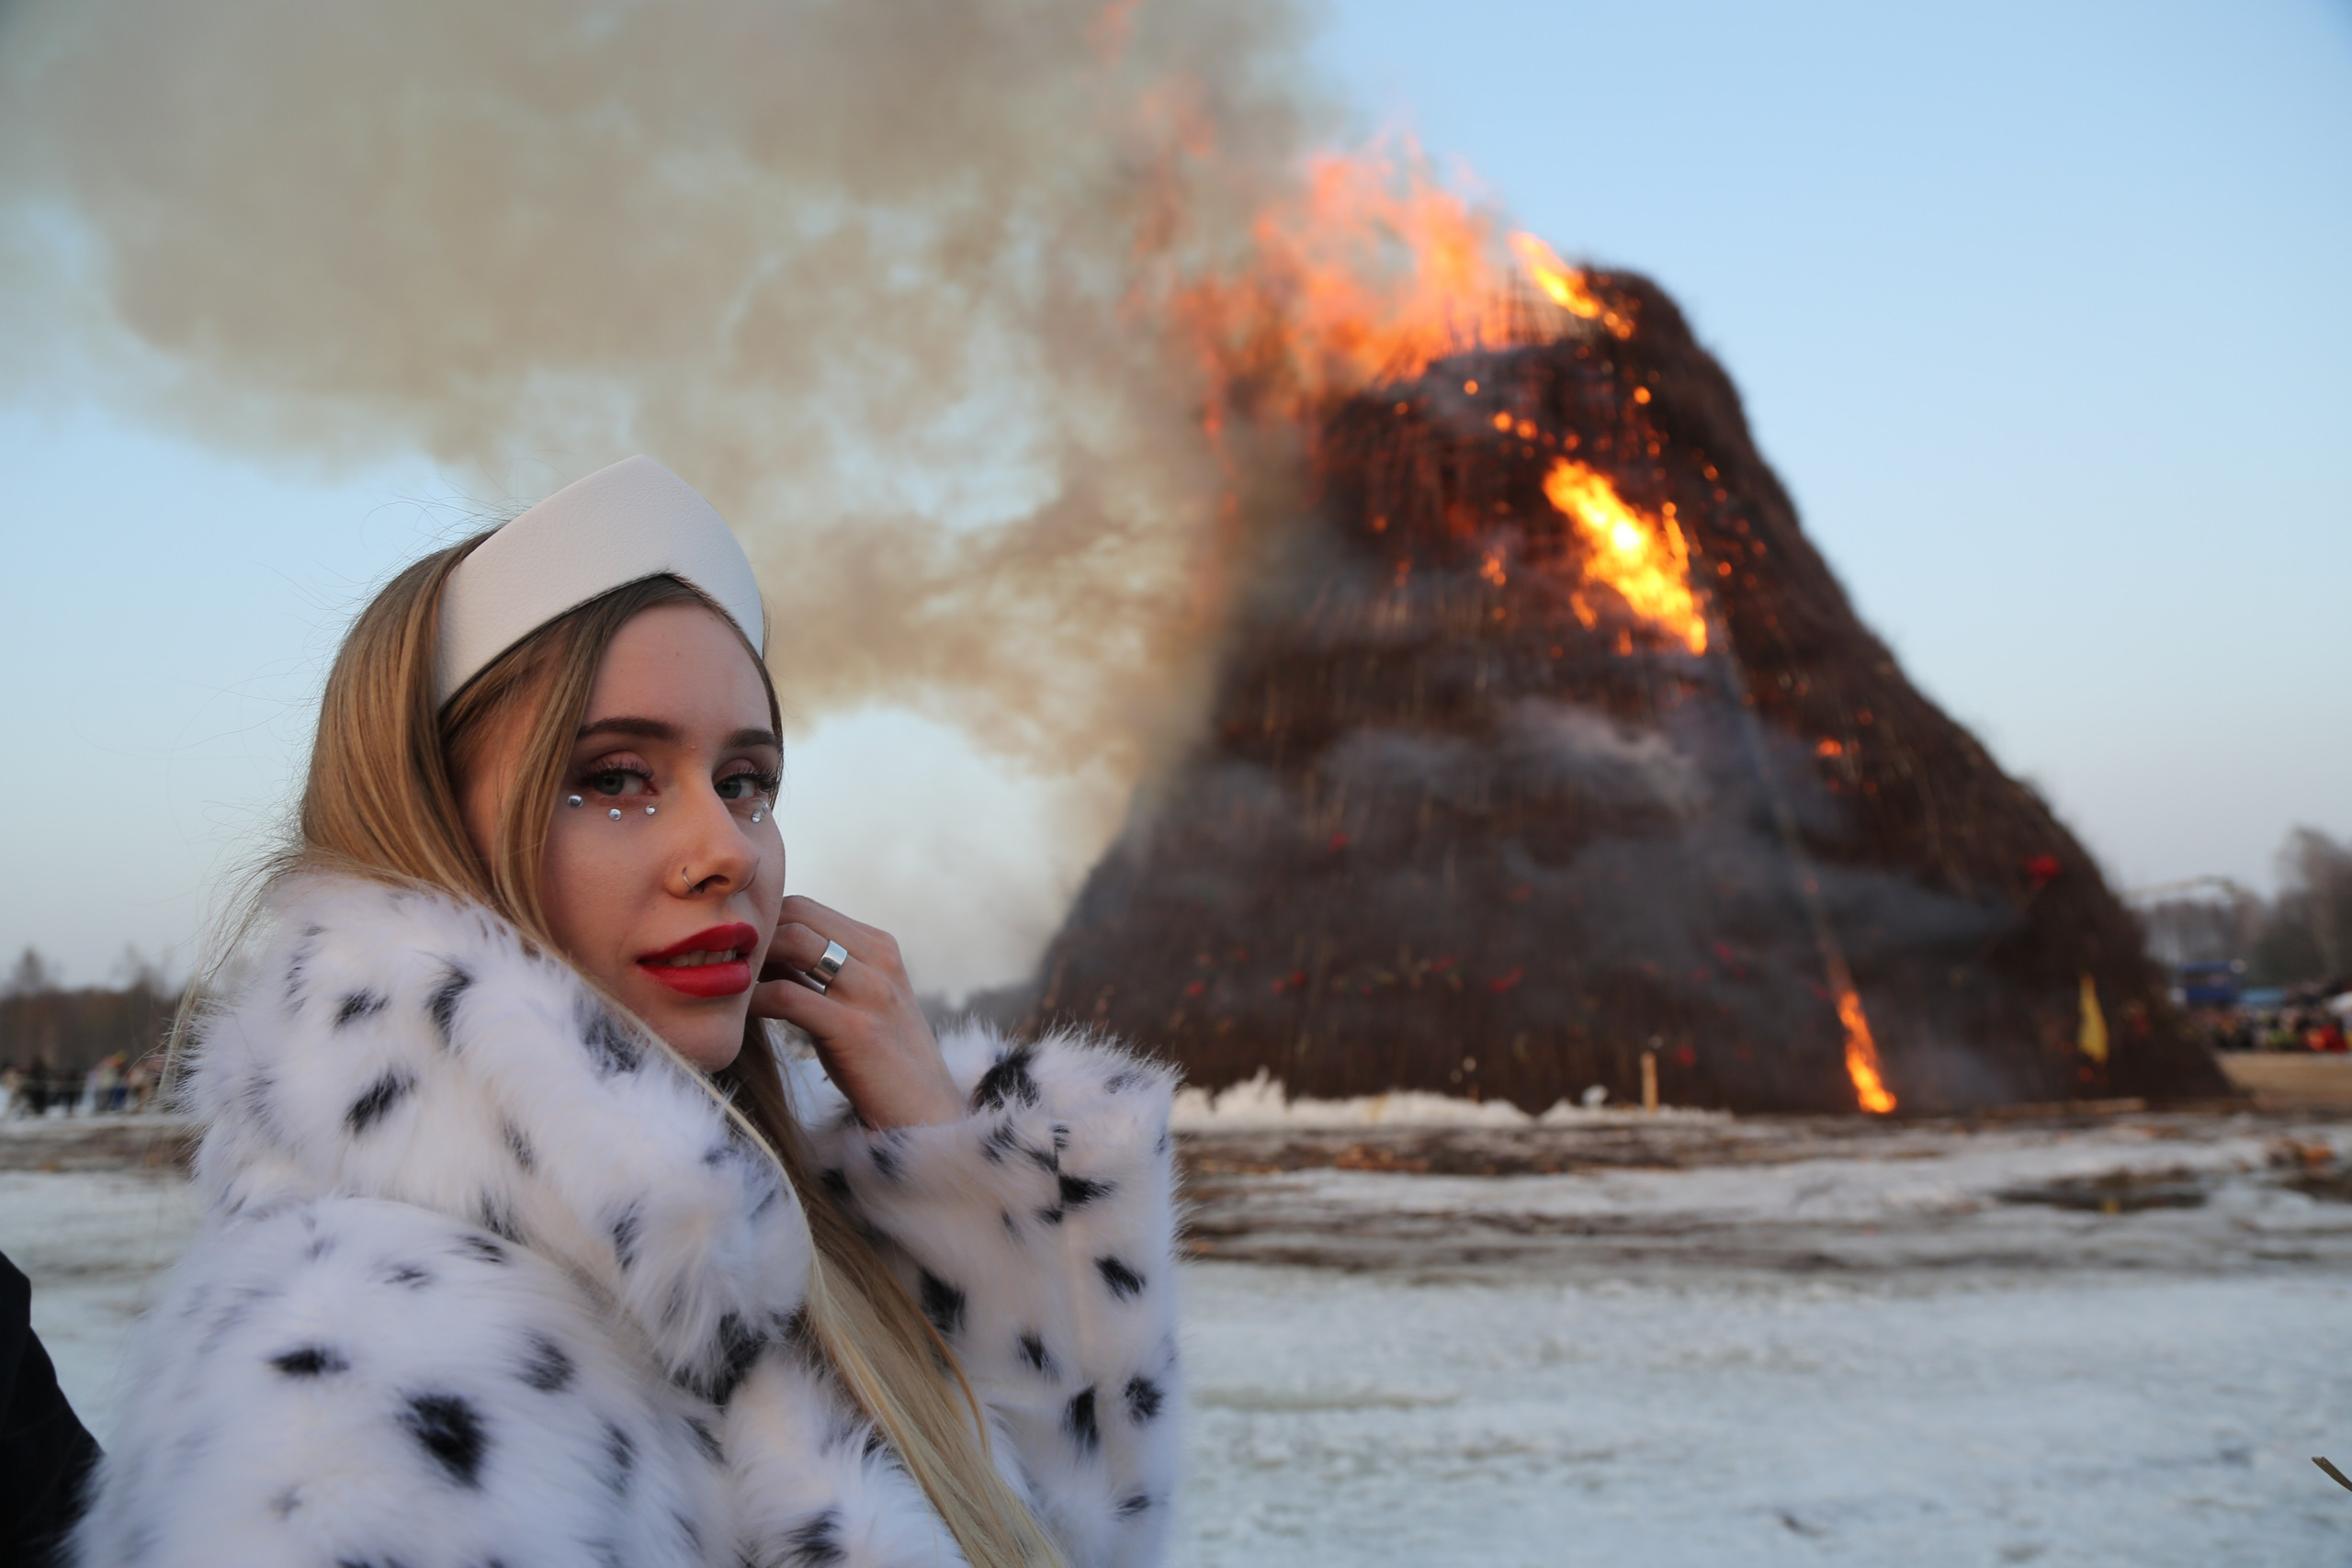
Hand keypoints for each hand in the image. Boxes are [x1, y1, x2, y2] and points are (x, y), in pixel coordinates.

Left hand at [750, 896, 963, 1129]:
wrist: (925, 1115)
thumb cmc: (881, 1063)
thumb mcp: (859, 1004)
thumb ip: (821, 975)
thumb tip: (765, 953)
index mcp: (881, 947)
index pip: (806, 908)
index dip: (765, 924)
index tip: (737, 956)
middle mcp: (880, 960)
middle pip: (797, 915)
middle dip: (755, 936)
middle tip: (724, 968)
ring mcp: (871, 991)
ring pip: (793, 943)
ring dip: (753, 960)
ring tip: (730, 986)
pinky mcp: (856, 1029)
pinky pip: (787, 996)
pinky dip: (754, 1000)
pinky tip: (740, 1016)